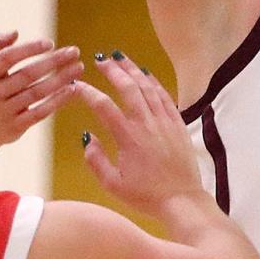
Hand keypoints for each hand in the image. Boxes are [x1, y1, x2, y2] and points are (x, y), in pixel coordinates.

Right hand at [0, 32, 83, 150]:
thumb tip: (15, 32)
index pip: (7, 57)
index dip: (29, 49)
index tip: (50, 43)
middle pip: (27, 74)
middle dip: (54, 61)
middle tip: (75, 51)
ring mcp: (3, 112)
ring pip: (37, 92)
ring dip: (61, 79)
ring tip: (78, 68)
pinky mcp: (14, 127)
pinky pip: (40, 112)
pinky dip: (57, 100)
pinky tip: (72, 89)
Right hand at [76, 54, 203, 214]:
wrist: (182, 201)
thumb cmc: (147, 196)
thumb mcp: (113, 185)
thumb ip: (95, 160)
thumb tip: (87, 137)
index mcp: (128, 138)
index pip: (103, 107)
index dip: (88, 93)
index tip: (77, 86)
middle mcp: (147, 125)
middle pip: (128, 88)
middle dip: (113, 70)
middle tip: (101, 59)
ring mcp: (165, 123)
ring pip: (148, 87)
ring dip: (133, 70)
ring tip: (121, 58)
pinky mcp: (178, 125)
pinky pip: (165, 97)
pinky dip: (154, 82)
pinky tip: (146, 75)